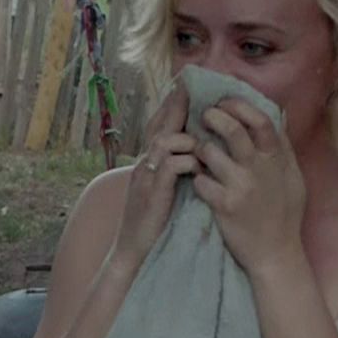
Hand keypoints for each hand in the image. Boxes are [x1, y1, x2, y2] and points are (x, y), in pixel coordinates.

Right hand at [108, 86, 196, 272]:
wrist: (133, 251)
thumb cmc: (152, 223)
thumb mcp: (162, 190)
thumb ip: (172, 169)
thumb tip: (193, 152)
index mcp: (146, 162)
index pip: (156, 125)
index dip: (169, 105)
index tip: (185, 86)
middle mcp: (143, 164)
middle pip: (158, 124)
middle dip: (176, 105)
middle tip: (192, 86)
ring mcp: (146, 177)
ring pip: (164, 140)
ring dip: (186, 135)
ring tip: (204, 131)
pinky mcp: (154, 193)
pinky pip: (171, 166)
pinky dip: (187, 160)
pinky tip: (199, 162)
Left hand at [193, 99, 306, 276]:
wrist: (275, 252)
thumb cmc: (285, 213)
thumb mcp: (293, 177)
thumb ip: (283, 148)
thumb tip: (277, 117)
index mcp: (277, 158)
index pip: (260, 120)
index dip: (239, 105)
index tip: (224, 102)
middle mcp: (259, 169)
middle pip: (232, 129)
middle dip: (212, 116)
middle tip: (203, 116)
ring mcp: (241, 187)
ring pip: (209, 152)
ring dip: (199, 147)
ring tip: (197, 151)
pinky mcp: (224, 206)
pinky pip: (200, 181)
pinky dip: (196, 178)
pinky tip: (198, 180)